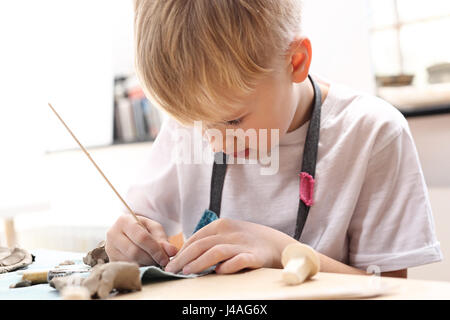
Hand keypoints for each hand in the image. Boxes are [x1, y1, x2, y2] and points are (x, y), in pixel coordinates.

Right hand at [105, 214, 178, 266]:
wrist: (126, 232)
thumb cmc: (142, 229)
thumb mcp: (154, 229)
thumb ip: (163, 239)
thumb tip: (172, 251)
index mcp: (124, 221)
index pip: (141, 238)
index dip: (155, 249)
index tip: (165, 258)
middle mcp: (112, 234)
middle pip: (134, 252)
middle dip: (151, 259)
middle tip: (161, 262)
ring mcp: (109, 248)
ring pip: (130, 262)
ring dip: (146, 265)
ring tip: (154, 261)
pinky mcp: (111, 260)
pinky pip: (127, 268)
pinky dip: (140, 268)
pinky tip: (146, 264)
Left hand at [164, 218, 296, 273]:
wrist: (277, 243)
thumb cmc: (246, 241)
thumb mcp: (227, 235)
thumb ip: (209, 241)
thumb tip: (183, 255)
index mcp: (222, 225)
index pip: (196, 238)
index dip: (181, 251)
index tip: (171, 263)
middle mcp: (231, 232)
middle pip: (202, 244)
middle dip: (184, 258)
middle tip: (172, 270)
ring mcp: (243, 244)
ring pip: (216, 251)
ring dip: (199, 262)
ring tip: (187, 272)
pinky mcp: (255, 256)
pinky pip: (239, 260)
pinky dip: (228, 266)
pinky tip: (218, 273)